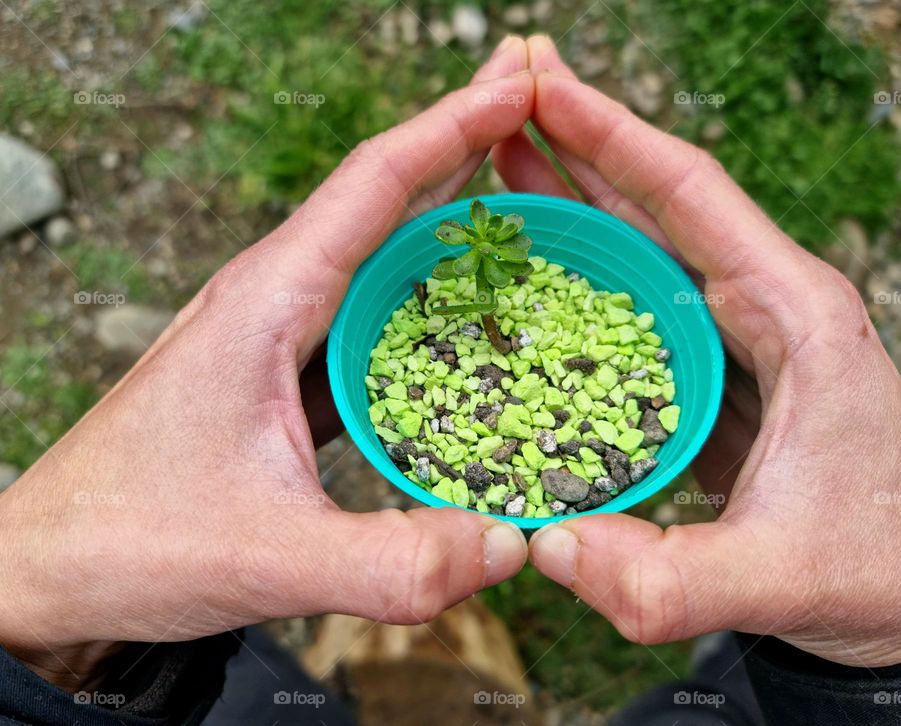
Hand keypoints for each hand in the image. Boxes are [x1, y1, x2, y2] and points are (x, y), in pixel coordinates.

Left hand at [0, 38, 532, 688]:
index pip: (374, 185)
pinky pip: (371, 319)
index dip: (454, 126)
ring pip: (380, 258)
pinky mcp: (285, 377)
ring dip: (449, 222)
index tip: (520, 84)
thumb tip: (509, 547)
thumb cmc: (127, 541)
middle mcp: (274, 300)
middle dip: (466, 147)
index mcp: (267, 303)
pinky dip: (428, 299)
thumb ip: (393, 562)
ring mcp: (278, 337)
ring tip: (523, 202)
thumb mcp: (269, 556)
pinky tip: (467, 314)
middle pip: (385, 201)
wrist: (50, 570)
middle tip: (541, 115)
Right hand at [513, 36, 900, 667]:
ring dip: (577, 205)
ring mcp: (740, 337)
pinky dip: (586, 277)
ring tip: (505, 171)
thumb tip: (548, 547)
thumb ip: (667, 576)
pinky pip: (642, 307)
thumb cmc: (879, 566)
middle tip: (503, 102)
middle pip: (659, 204)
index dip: (611, 136)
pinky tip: (542, 278)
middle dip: (578, 146)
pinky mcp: (718, 372)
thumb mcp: (780, 577)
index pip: (691, 195)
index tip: (543, 85)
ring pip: (648, 249)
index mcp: (794, 315)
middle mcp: (766, 307)